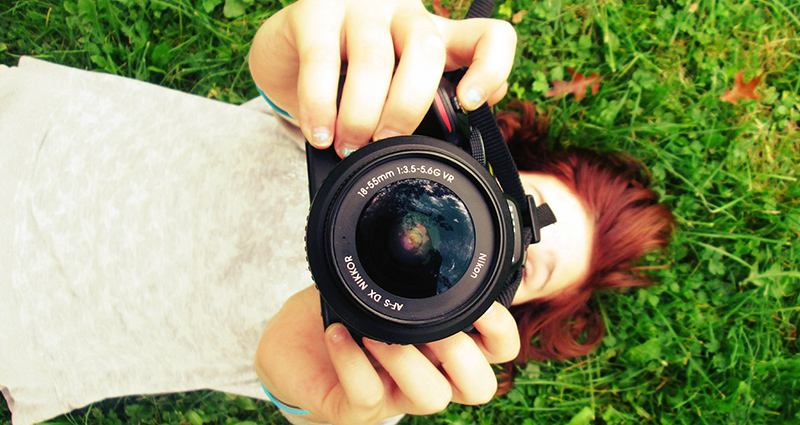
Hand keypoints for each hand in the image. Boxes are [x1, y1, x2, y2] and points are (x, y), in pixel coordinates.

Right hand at [249, 0, 516, 156]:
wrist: (288, 51)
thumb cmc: (351, 74)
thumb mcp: (398, 88)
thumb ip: (430, 104)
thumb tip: (461, 125)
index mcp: (436, 35)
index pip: (488, 36)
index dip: (491, 68)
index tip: (471, 102)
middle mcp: (404, 13)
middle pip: (425, 50)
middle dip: (406, 107)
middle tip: (385, 142)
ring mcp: (360, 8)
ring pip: (374, 59)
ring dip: (361, 114)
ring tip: (348, 146)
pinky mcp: (314, 11)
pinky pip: (321, 61)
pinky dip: (320, 106)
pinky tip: (320, 133)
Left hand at [254, 286, 519, 424]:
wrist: (292, 347)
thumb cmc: (346, 312)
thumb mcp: (381, 284)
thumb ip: (410, 268)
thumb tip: (425, 220)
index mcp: (444, 345)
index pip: (499, 350)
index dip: (501, 329)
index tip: (481, 301)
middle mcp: (428, 374)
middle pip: (479, 386)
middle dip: (464, 355)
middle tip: (433, 326)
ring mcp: (394, 396)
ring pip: (429, 397)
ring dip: (406, 359)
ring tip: (375, 330)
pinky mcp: (354, 410)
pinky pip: (367, 394)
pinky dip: (352, 361)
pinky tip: (338, 333)